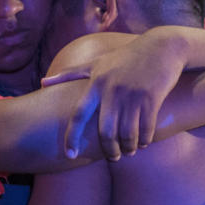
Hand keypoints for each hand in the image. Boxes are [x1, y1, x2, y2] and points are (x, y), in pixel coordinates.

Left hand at [63, 35, 185, 160]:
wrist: (162, 47)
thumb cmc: (126, 57)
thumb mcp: (96, 63)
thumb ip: (70, 74)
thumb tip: (42, 82)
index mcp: (96, 83)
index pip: (78, 115)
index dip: (71, 136)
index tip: (69, 155)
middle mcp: (112, 90)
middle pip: (105, 131)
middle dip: (110, 150)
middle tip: (114, 157)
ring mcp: (132, 94)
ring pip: (128, 133)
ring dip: (129, 147)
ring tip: (130, 151)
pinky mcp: (151, 98)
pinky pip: (146, 128)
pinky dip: (144, 140)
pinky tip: (143, 143)